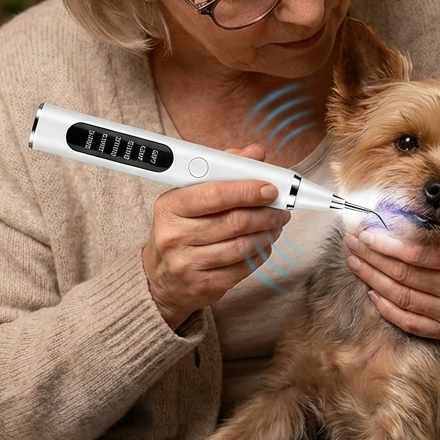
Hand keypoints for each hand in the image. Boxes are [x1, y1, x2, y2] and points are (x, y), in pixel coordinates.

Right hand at [142, 144, 290, 329]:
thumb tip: (254, 153)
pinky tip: (263, 244)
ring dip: (267, 233)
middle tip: (280, 209)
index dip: (247, 190)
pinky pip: (243, 268)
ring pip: (242, 246)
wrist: (158, 278)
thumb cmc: (178, 229)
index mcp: (170, 207)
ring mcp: (188, 264)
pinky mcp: (203, 286)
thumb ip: (222, 171)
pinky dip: (260, 254)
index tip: (269, 188)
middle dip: (265, 213)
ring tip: (275, 225)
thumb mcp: (189, 196)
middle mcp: (175, 236)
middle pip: (234, 221)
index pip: (214, 194)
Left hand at [343, 213, 439, 342]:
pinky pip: (411, 322)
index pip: (417, 252)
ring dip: (372, 279)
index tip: (367, 230)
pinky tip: (372, 293)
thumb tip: (427, 199)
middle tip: (352, 242)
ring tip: (354, 262)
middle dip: (371, 257)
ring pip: (402, 298)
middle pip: (403, 274)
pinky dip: (387, 309)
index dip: (387, 242)